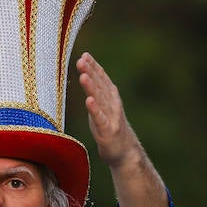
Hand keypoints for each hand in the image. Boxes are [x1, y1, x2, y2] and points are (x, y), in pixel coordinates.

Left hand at [78, 52, 142, 167]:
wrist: (125, 152)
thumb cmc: (110, 128)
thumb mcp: (102, 107)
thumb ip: (97, 91)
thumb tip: (86, 72)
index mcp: (110, 97)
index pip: (101, 78)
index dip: (94, 66)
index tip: (85, 55)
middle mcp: (112, 104)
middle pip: (100, 85)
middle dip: (91, 72)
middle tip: (81, 60)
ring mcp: (110, 117)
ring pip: (99, 99)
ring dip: (92, 87)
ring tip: (84, 75)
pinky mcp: (107, 130)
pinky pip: (99, 118)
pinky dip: (95, 109)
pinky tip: (89, 100)